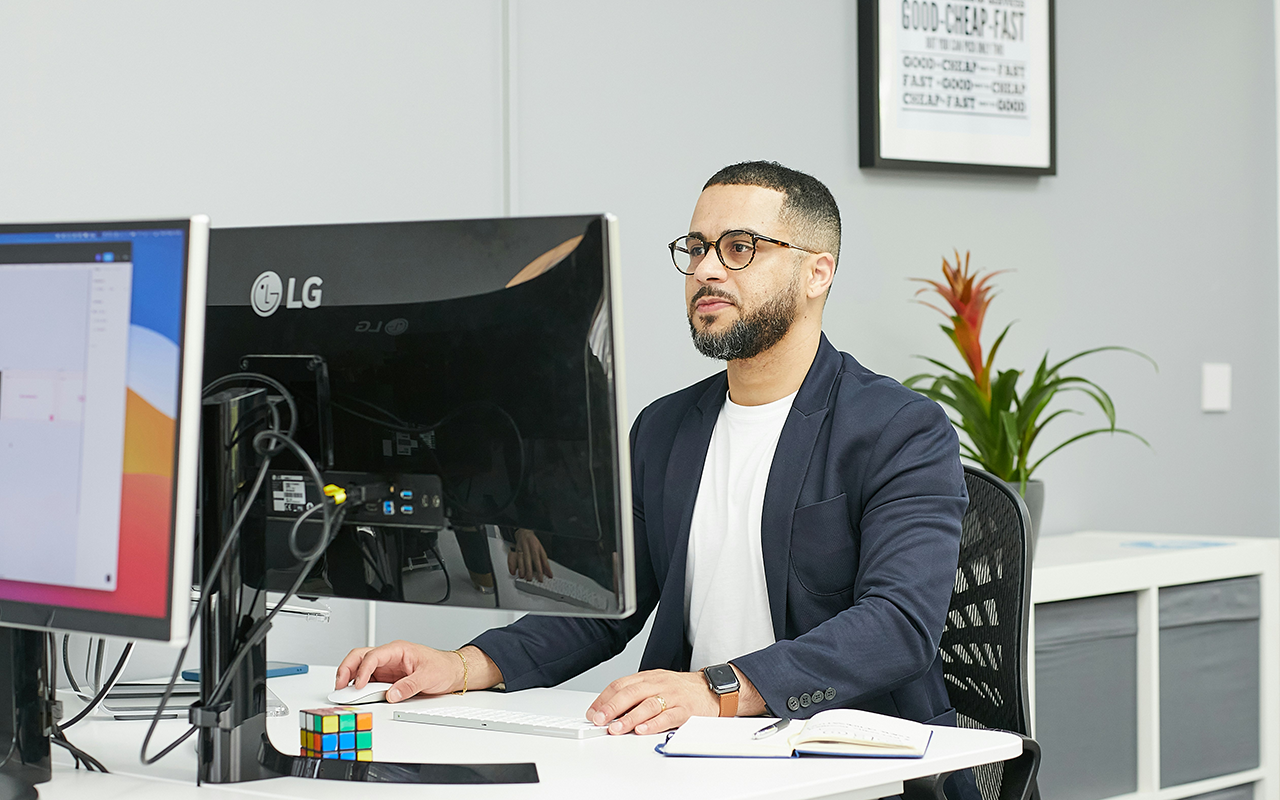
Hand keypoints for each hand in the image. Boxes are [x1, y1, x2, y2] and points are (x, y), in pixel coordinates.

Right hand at [334, 641, 500, 702]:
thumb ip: (409, 686)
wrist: (452, 671)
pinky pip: (369, 680)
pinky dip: (359, 686)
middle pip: (360, 657)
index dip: (362, 670)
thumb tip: (392, 694)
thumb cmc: (442, 667)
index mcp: (398, 650)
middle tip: (340, 686)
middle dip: (346, 669)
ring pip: (361, 667)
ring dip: (350, 678)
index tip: (358, 685)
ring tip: (343, 691)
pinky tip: (356, 694)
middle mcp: (390, 657)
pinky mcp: (388, 678)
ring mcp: (387, 667)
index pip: (373, 656)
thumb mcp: (428, 676)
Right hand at [507, 528, 552, 580]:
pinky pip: (514, 558)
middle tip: (530, 579)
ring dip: (521, 569)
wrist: (524, 533)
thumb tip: (549, 574)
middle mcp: (530, 548)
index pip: (541, 560)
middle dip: (530, 570)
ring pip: (521, 559)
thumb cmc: (534, 543)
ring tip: (522, 576)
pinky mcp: (516, 550)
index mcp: (538, 548)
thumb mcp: (542, 551)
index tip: (542, 577)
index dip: (541, 569)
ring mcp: (523, 549)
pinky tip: (514, 572)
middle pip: (530, 560)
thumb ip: (545, 563)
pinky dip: (513, 565)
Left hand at [586, 669, 719, 735]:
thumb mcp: (656, 685)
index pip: (620, 684)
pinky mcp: (686, 710)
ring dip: (630, 717)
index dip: (604, 698)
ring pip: (648, 704)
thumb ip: (635, 696)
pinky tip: (643, 730)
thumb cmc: (681, 689)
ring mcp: (673, 696)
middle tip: (599, 720)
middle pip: (631, 693)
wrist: (711, 688)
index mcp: (648, 677)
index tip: (593, 712)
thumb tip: (609, 712)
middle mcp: (658, 684)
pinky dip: (654, 724)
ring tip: (616, 728)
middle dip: (612, 707)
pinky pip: (669, 716)